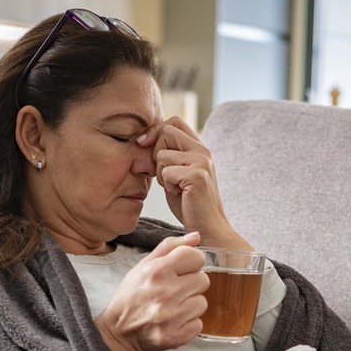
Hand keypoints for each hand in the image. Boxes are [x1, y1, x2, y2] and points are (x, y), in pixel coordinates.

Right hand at [94, 232, 208, 350]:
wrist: (119, 333)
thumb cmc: (131, 297)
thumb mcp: (143, 266)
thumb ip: (170, 248)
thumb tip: (196, 236)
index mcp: (156, 271)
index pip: (196, 256)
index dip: (192, 262)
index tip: (183, 269)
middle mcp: (165, 293)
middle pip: (203, 280)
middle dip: (191, 284)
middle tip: (175, 291)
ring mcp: (172, 317)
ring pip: (202, 303)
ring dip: (190, 305)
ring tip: (173, 307)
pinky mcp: (176, 336)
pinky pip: (198, 324)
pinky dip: (188, 324)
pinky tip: (173, 321)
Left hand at [138, 117, 250, 250]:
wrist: (208, 228)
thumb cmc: (189, 205)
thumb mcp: (176, 175)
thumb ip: (166, 157)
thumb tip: (143, 140)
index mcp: (199, 148)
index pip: (174, 122)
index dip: (155, 130)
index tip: (143, 144)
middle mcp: (203, 151)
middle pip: (166, 132)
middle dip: (155, 153)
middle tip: (165, 176)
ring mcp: (201, 162)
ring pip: (162, 154)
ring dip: (161, 174)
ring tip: (176, 188)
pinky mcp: (197, 175)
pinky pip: (165, 172)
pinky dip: (167, 185)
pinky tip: (179, 194)